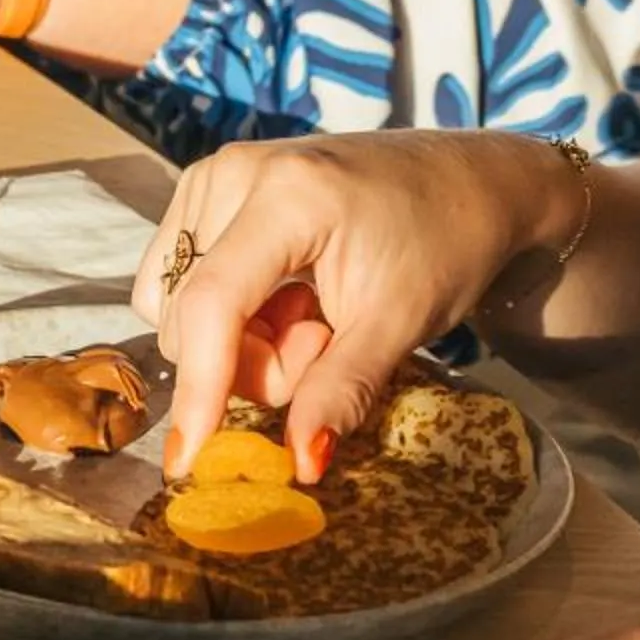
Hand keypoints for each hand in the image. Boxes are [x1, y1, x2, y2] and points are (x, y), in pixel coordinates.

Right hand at [134, 132, 583, 481]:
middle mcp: (233, 173)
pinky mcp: (206, 185)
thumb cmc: (445, 245)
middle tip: (323, 343)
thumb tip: (300, 466)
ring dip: (234, 338)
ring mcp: (212, 174)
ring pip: (173, 303)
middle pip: (189, 314)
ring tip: (307, 316)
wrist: (466, 182)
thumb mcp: (400, 324)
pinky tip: (279, 297)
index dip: (199, 385)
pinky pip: (174, 280)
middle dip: (248, 360)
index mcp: (288, 196)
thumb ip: (340, 391)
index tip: (190, 456)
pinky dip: (222, 312)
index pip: (212, 303)